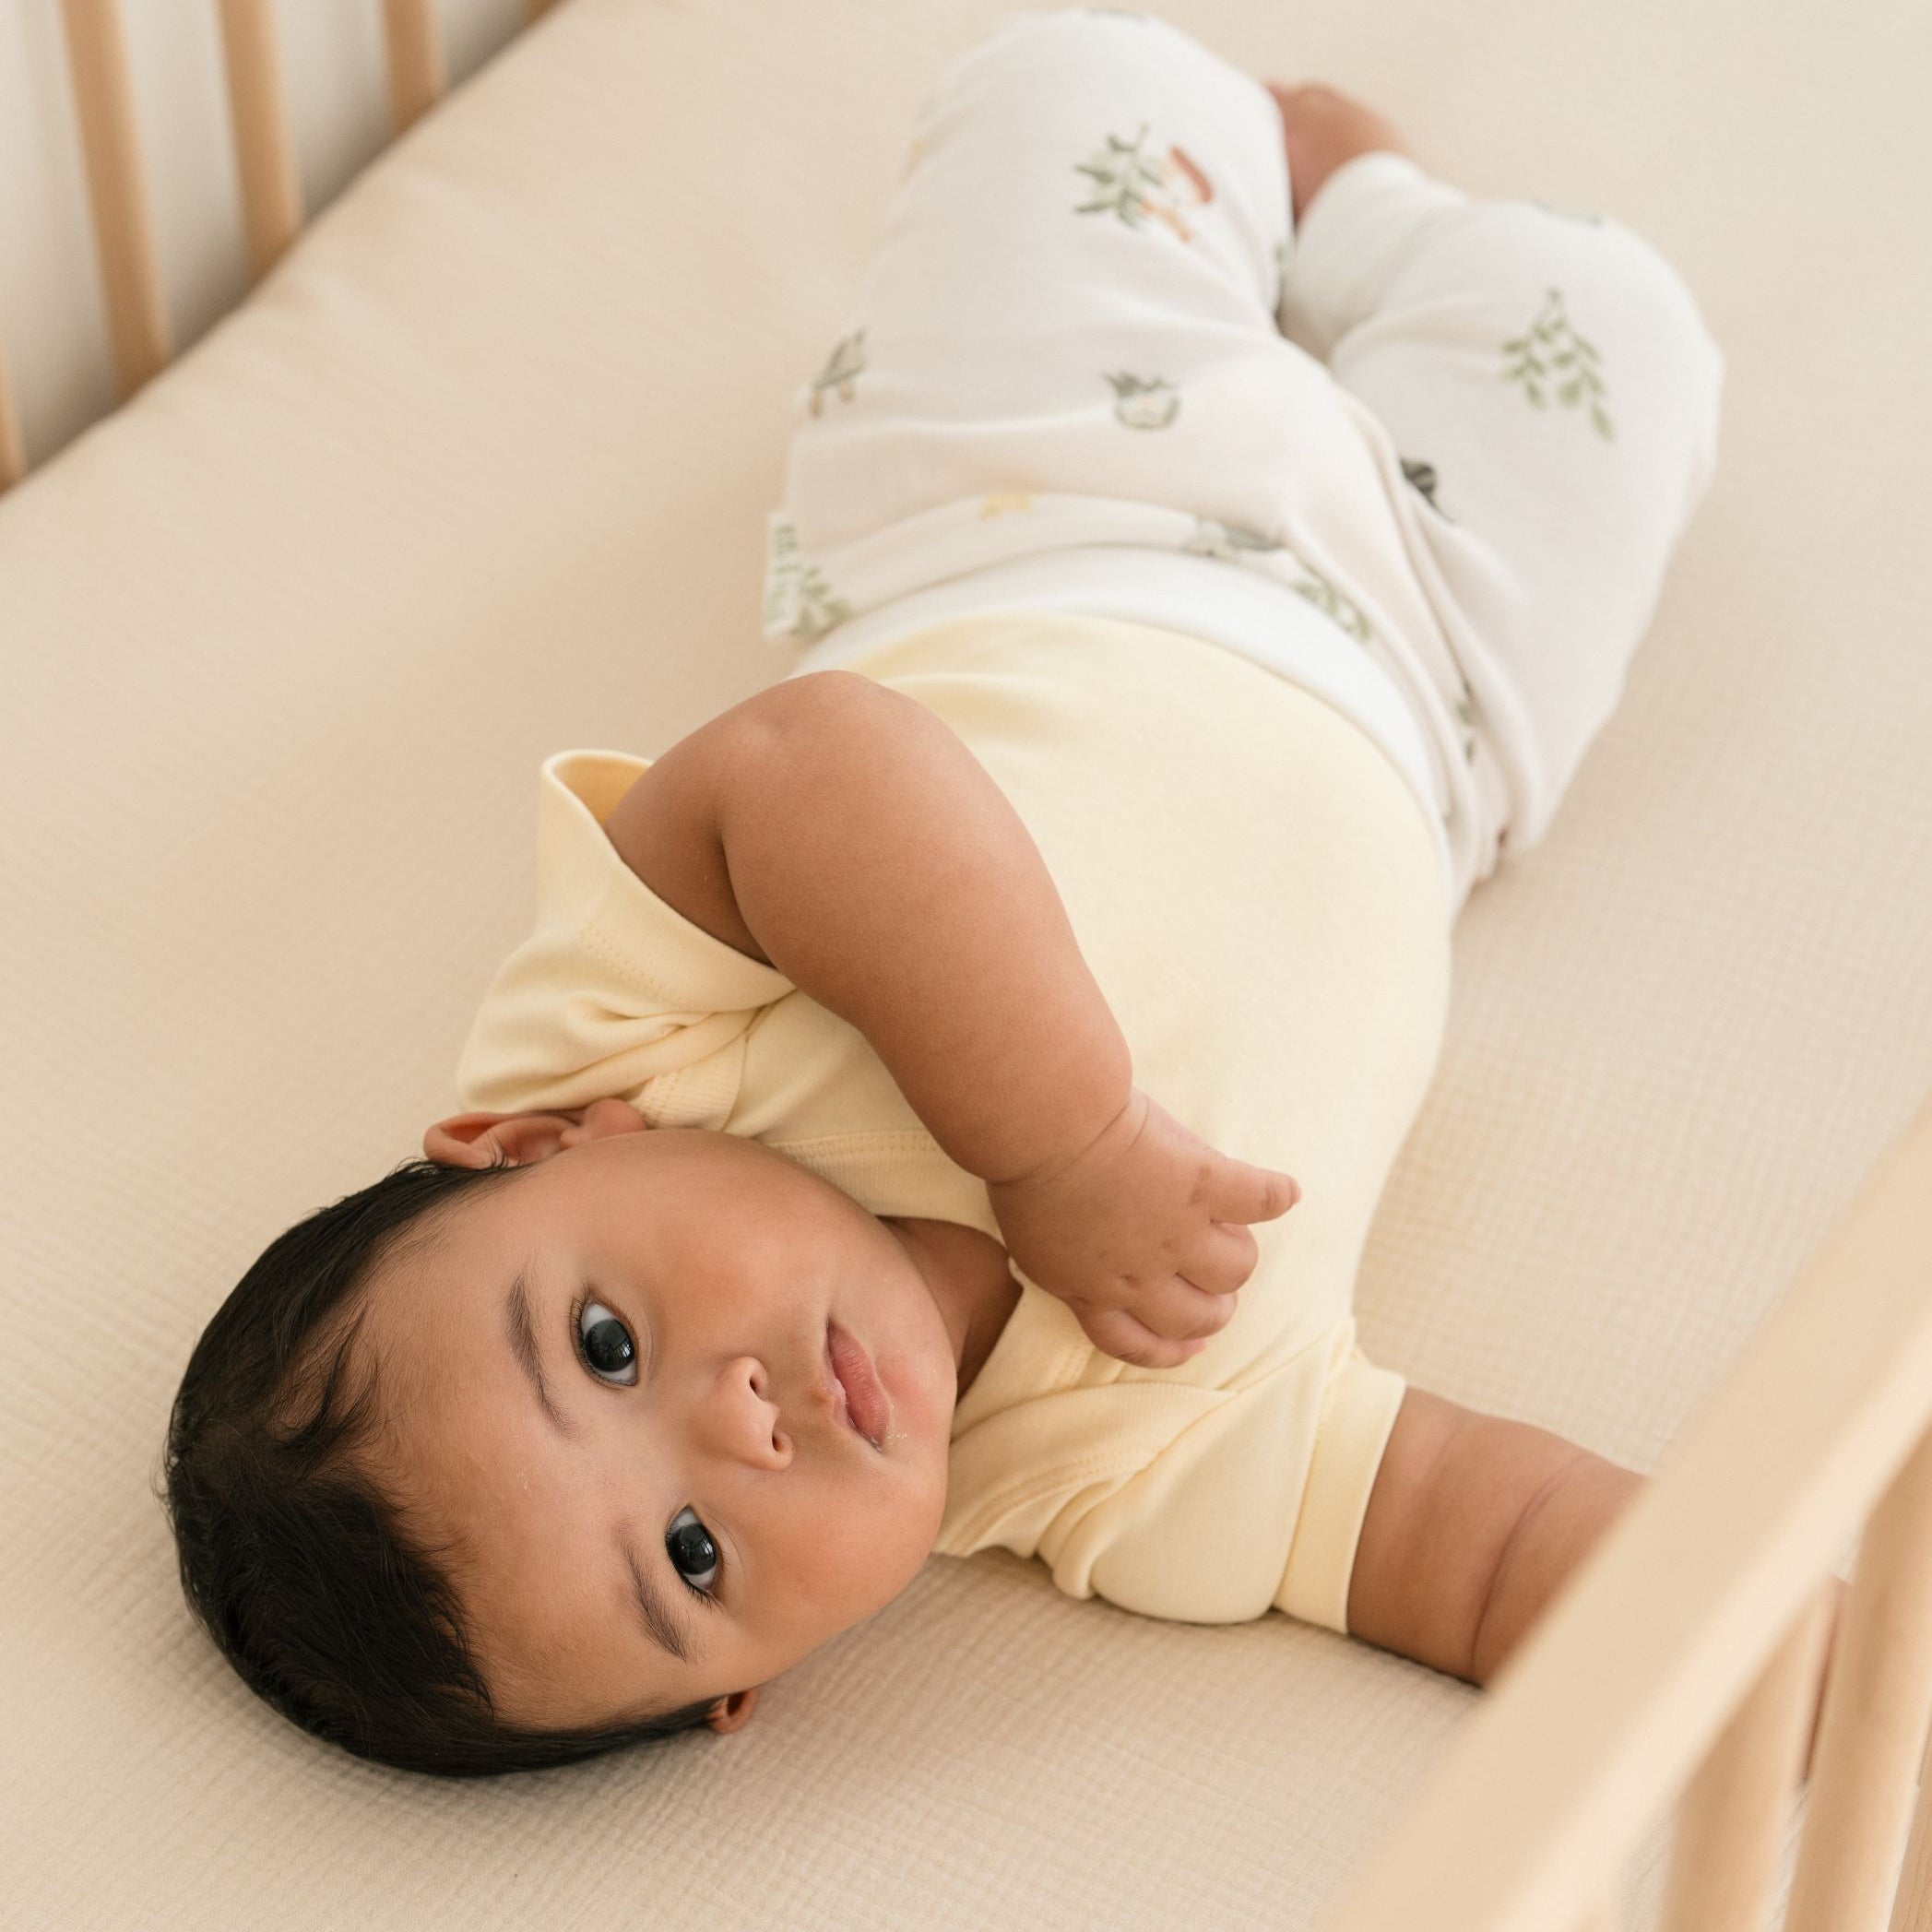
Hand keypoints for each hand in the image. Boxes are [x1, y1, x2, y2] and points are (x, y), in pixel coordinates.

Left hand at [984, 1087, 1300, 1368]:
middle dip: (1215, 1305)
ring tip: (1234, 1225)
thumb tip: (1086, 1260)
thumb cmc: (1021, 1165)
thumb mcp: (1033, 1237)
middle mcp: (1138, 1275)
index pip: (1137, 1345)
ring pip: (1235, 1269)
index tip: (1192, 1343)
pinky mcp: (1202, 1187)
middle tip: (1215, 1277)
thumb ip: (1067, 1261)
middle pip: (1199, 1316)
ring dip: (1238, 1250)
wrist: (1043, 1124)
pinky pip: (1259, 1201)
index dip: (1171, 1349)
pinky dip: (1276, 1196)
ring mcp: (1176, 1233)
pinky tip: (1284, 1190)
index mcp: (1090, 1290)